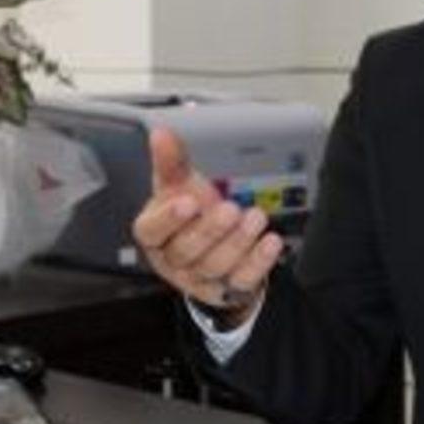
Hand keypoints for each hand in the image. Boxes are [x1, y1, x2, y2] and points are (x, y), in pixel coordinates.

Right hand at [131, 127, 281, 325]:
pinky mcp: (229, 289)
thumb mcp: (180, 186)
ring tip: (256, 217)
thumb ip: (171, 162)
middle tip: (231, 209)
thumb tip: (161, 133)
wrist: (217, 245)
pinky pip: (243, 280)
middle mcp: (175, 260)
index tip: (188, 201)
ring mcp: (202, 278)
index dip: (168, 219)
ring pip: (216, 266)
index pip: (152, 231)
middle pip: (187, 251)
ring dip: (239, 242)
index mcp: (156, 235)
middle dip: (211, 230)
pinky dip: (259, 262)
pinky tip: (271, 242)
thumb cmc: (192, 216)